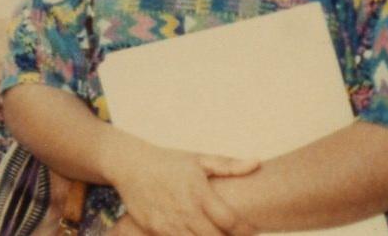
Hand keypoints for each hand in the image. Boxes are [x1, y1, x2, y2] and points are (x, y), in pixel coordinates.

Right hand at [107, 135, 258, 235]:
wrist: (129, 164)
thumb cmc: (169, 162)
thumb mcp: (198, 159)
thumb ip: (229, 165)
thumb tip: (258, 162)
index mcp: (199, 192)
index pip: (231, 222)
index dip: (245, 230)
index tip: (252, 229)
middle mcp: (185, 209)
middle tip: (232, 232)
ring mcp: (169, 222)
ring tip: (212, 229)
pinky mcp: (155, 229)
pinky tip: (193, 230)